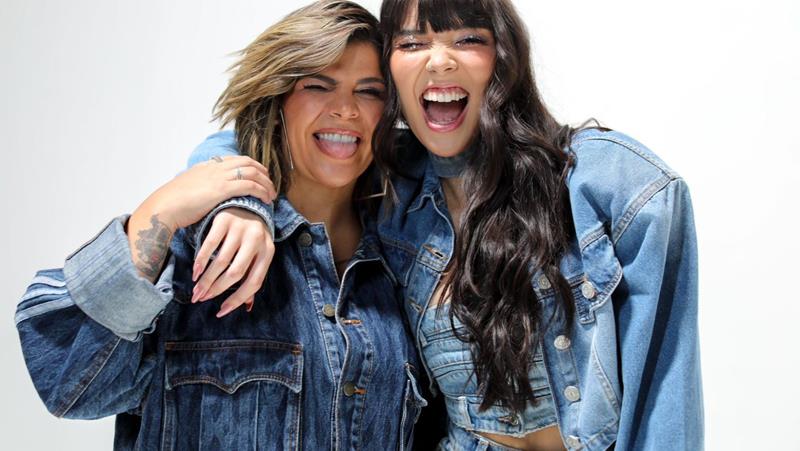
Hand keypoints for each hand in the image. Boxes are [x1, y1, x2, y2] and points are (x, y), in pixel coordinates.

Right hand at [127, 156, 275, 281]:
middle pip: (248, 162)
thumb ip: (199, 187)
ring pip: (253, 172)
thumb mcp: (187, 189)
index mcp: (207, 166)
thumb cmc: (172, 204)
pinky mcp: (222, 189)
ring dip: (266, 183)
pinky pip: (250, 185)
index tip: (259, 176)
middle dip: (263, 172)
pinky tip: (266, 199)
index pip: (236, 159)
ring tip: (272, 194)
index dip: (252, 166)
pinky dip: (262, 191)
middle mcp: (215, 167)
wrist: (164, 207)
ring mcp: (219, 176)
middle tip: (270, 184)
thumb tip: (204, 194)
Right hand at [190, 209, 274, 317]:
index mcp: (268, 252)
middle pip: (235, 273)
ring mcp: (241, 228)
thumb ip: (252, 277)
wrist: (247, 203)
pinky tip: (195, 272)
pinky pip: (210, 244)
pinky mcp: (225, 219)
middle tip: (202, 299)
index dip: (237, 299)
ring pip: (221, 261)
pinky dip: (200, 261)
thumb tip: (246, 306)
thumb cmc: (251, 237)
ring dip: (206, 279)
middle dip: (216, 290)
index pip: (254, 282)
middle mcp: (256, 239)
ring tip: (197, 290)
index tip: (221, 311)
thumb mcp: (257, 255)